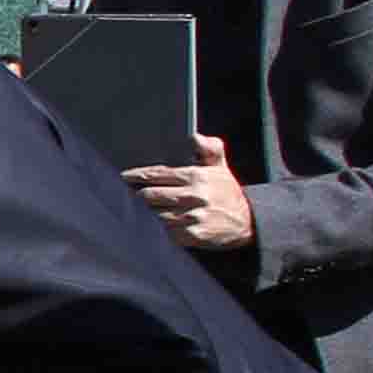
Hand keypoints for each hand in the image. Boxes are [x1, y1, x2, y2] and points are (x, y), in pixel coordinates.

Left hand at [123, 136, 255, 251]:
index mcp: (197, 176)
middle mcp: (193, 196)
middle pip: (151, 195)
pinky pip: (165, 232)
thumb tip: (195, 136)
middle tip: (131, 195)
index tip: (124, 177)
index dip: (138, 176)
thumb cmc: (227, 191)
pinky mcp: (192, 235)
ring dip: (148, 213)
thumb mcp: (220, 166)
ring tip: (144, 211)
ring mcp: (192, 216)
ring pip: (155, 214)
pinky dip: (160, 229)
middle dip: (140, 196)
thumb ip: (209, 148)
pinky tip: (159, 226)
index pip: (158, 174)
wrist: (247, 221)